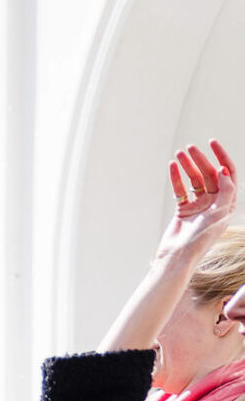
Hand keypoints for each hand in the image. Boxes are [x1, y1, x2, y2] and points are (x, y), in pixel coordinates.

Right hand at [162, 140, 236, 259]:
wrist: (178, 257)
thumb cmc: (201, 239)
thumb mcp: (220, 213)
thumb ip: (226, 190)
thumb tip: (224, 170)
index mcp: (227, 202)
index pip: (228, 173)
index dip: (221, 156)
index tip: (212, 143)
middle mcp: (214, 202)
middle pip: (208, 174)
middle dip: (200, 160)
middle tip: (189, 148)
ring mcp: (198, 205)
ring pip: (193, 180)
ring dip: (187, 167)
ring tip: (179, 155)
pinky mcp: (183, 210)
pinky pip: (180, 190)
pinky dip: (176, 178)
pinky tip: (172, 168)